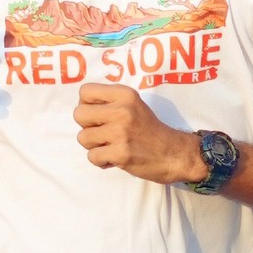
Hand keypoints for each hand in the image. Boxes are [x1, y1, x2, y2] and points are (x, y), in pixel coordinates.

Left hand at [75, 85, 202, 181]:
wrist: (174, 153)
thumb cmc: (149, 129)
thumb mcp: (133, 104)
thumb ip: (110, 101)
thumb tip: (81, 107)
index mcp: (125, 94)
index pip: (85, 91)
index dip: (87, 105)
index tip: (99, 115)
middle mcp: (122, 110)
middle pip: (78, 114)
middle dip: (87, 126)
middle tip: (102, 132)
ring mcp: (121, 133)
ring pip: (83, 138)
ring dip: (94, 146)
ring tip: (110, 146)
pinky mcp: (121, 153)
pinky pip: (92, 157)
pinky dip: (101, 161)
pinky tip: (114, 158)